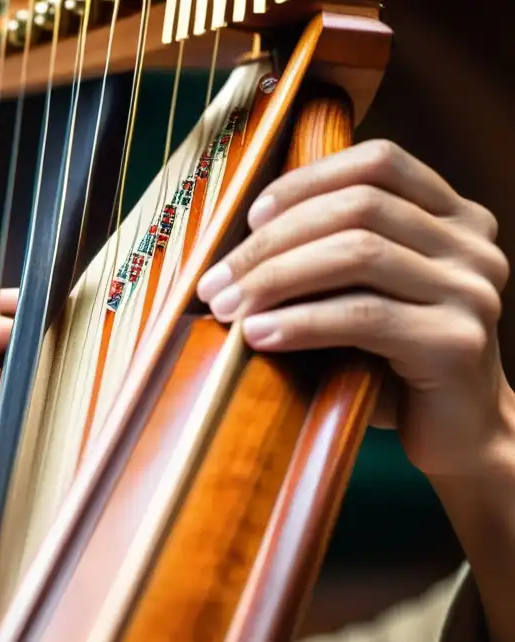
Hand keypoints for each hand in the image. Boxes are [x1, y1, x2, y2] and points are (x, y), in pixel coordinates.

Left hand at [197, 140, 511, 478]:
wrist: (459, 433)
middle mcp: (472, 244)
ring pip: (357, 254)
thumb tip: (230, 247)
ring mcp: (471, 290)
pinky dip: (301, 322)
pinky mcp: (456, 341)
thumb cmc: (393, 361)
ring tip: (228, 309)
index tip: (249, 218)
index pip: (378, 163)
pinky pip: (363, 316)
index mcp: (454, 216)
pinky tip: (259, 335)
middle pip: (357, 208)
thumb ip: (326, 257)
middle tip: (215, 282)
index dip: (306, 182)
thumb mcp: (362, 295)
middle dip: (271, 242)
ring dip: (276, 278)